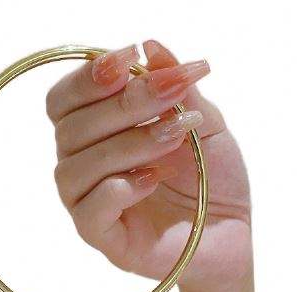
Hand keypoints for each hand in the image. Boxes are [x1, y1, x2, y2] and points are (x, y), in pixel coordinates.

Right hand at [47, 40, 251, 287]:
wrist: (232, 235)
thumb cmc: (212, 181)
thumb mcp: (204, 123)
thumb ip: (177, 88)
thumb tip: (151, 47)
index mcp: (98, 135)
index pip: (64, 101)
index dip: (87, 77)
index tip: (129, 58)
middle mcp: (85, 168)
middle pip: (69, 129)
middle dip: (122, 105)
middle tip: (171, 95)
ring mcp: (92, 206)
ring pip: (76, 169)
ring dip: (126, 144)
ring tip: (174, 137)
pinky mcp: (106, 240)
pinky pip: (88, 212)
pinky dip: (117, 189)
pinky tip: (153, 179)